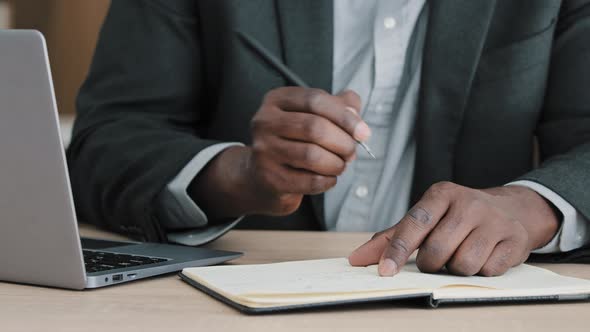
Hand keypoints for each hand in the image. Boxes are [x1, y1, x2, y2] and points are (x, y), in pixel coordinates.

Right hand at [190, 87, 370, 218]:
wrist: (263, 176)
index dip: (345, 116)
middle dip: (343, 142)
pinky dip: (327, 181)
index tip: (364, 132)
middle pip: (315, 127)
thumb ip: (338, 106)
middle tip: (352, 152)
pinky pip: (309, 180)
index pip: (315, 100)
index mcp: (277, 100)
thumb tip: (355, 111)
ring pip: (312, 155)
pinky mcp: (268, 177)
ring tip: (341, 165)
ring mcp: (263, 150)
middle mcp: (264, 122)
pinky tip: (328, 178)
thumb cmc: (295, 141)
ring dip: (336, 163)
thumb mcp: (313, 116)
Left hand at [348, 182, 559, 276]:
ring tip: (461, 253)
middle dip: (431, 263)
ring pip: (462, 264)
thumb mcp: (425, 218)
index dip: (397, 251)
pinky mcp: (514, 239)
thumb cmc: (456, 217)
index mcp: (441, 194)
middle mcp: (468, 203)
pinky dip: (480, 271)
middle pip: (436, 251)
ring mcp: (494, 221)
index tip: (384, 271)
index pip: (414, 225)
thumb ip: (390, 238)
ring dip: (456, 268)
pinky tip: (483, 255)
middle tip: (436, 257)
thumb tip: (356, 259)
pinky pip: (487, 271)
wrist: (510, 210)